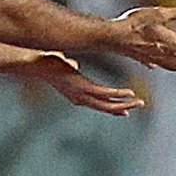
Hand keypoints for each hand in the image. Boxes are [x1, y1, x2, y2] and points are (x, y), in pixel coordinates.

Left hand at [18, 53, 144, 115]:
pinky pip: (105, 93)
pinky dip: (118, 94)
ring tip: (139, 102)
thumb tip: (73, 63)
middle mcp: (81, 98)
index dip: (113, 108)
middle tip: (139, 106)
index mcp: (77, 95)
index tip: (125, 112)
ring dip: (125, 104)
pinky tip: (130, 93)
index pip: (99, 104)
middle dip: (124, 108)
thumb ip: (70, 65)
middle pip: (107, 108)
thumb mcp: (63, 65)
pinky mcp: (84, 87)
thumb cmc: (47, 63)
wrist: (36, 65)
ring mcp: (82, 94)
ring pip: (109, 104)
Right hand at [107, 5, 175, 71]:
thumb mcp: (160, 13)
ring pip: (171, 66)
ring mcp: (151, 57)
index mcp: (169, 44)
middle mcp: (162, 54)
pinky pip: (155, 63)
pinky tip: (157, 65)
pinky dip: (161, 65)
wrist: (112, 36)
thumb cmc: (135, 23)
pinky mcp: (141, 56)